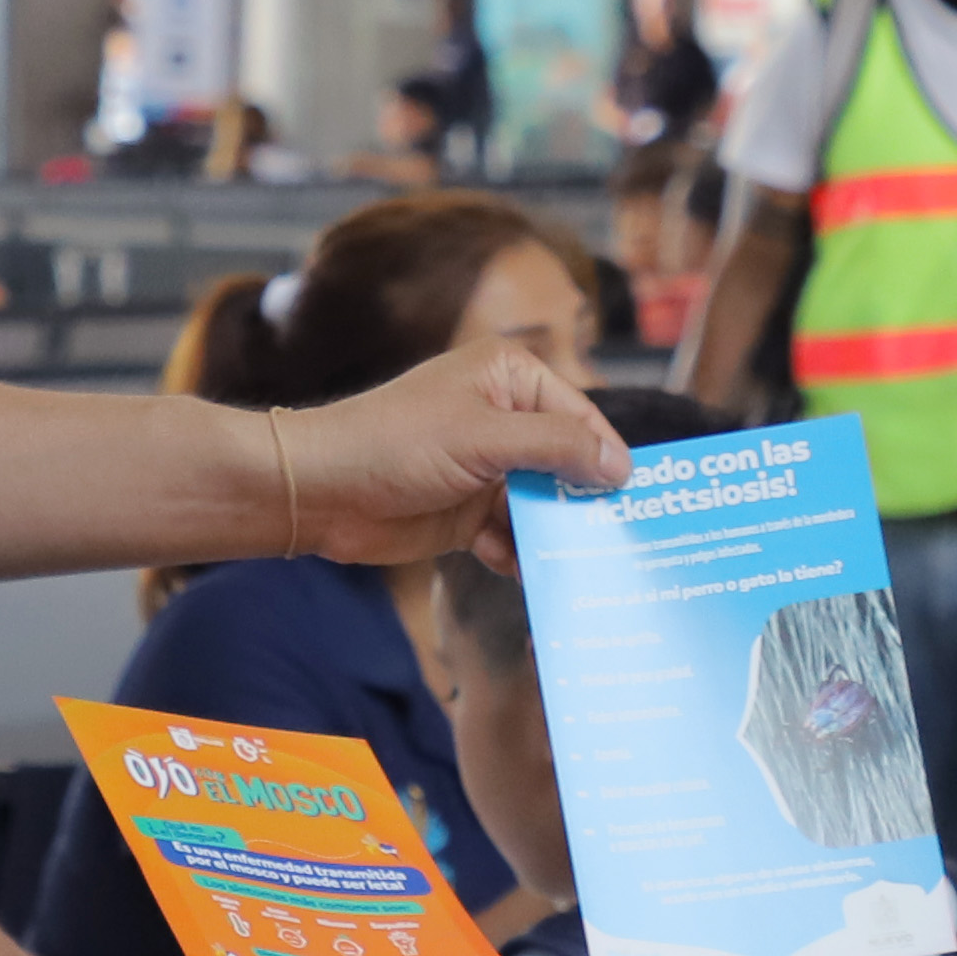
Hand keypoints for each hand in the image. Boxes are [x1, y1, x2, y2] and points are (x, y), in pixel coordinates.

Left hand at [282, 342, 633, 562]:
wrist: (319, 490)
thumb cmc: (393, 443)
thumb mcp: (484, 438)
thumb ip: (556, 448)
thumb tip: (621, 465)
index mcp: (508, 378)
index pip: (580, 417)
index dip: (608, 458)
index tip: (637, 501)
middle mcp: (502, 418)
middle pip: (566, 463)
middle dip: (586, 501)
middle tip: (622, 541)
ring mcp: (485, 468)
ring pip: (541, 504)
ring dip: (555, 534)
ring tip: (585, 568)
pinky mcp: (467, 512)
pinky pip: (512, 535)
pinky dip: (521, 555)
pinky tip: (533, 578)